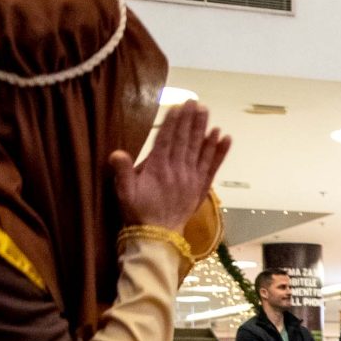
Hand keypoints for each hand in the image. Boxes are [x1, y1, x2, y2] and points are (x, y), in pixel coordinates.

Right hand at [110, 98, 230, 232]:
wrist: (159, 238)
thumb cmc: (138, 213)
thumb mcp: (124, 194)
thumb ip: (122, 173)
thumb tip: (117, 153)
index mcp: (158, 169)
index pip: (166, 140)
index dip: (172, 122)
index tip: (178, 107)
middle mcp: (178, 171)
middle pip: (185, 140)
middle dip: (190, 120)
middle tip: (195, 102)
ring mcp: (192, 179)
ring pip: (199, 149)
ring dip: (204, 129)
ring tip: (207, 112)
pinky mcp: (201, 187)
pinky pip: (212, 166)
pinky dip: (218, 151)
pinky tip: (224, 137)